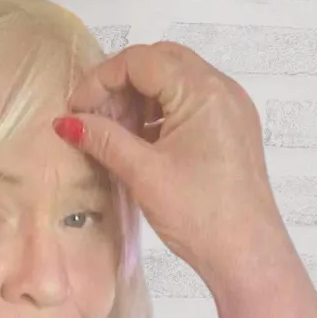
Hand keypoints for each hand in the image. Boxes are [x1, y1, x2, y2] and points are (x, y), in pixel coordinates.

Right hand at [55, 41, 292, 292]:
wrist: (247, 256)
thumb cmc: (203, 216)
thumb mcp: (144, 174)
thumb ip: (104, 139)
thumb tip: (68, 122)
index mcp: (204, 91)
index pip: (141, 60)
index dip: (101, 80)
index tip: (76, 109)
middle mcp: (224, 91)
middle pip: (160, 64)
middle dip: (121, 85)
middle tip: (95, 118)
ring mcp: (233, 111)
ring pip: (176, 83)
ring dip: (141, 100)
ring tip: (115, 135)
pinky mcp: (234, 133)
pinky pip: (192, 106)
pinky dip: (163, 115)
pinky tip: (142, 144)